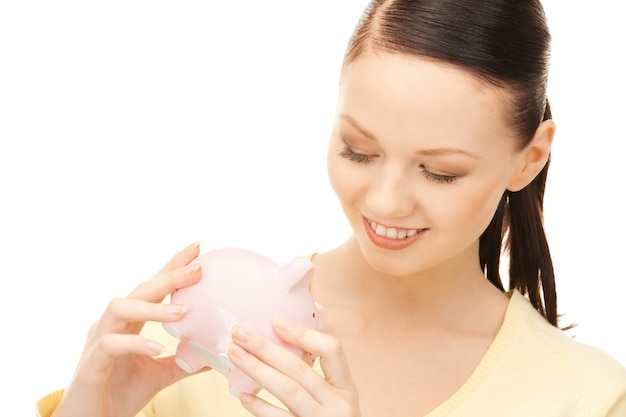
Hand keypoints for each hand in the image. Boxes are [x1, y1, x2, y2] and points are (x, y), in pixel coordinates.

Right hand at [52, 242, 205, 416]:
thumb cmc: (119, 393)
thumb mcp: (159, 375)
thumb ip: (182, 362)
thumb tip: (213, 355)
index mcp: (128, 322)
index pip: (152, 287)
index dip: (172, 266)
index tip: (197, 249)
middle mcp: (111, 324)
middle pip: (139, 290)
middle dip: (169, 276)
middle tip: (197, 268)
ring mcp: (98, 341)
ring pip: (120, 308)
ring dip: (153, 307)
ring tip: (183, 310)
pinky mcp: (91, 363)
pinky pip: (111, 344)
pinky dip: (135, 343)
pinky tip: (158, 348)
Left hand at [228, 319, 360, 416]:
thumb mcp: (335, 399)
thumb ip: (317, 377)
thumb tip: (278, 342)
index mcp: (346, 388)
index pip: (332, 350)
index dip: (304, 334)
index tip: (275, 322)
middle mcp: (337, 404)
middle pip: (300, 369)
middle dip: (266, 348)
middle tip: (241, 333)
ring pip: (288, 390)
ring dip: (257, 369)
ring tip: (235, 354)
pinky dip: (260, 407)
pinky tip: (243, 395)